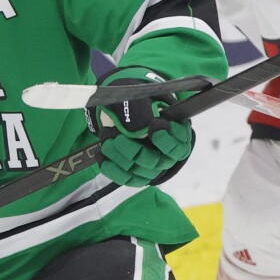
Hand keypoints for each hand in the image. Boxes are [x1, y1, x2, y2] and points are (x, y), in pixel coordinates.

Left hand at [89, 65, 195, 186]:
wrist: (126, 111)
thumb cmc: (141, 106)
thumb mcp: (144, 100)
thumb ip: (144, 110)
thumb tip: (141, 128)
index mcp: (177, 139)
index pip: (177, 149)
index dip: (166, 141)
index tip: (154, 126)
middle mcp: (166, 157)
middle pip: (155, 162)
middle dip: (134, 150)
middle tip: (119, 137)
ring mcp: (151, 168)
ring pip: (137, 171)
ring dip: (119, 156)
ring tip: (107, 140)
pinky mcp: (136, 175)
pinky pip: (126, 178)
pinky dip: (112, 168)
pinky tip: (102, 154)